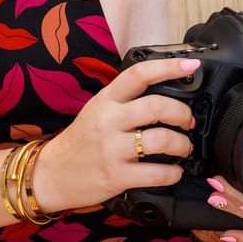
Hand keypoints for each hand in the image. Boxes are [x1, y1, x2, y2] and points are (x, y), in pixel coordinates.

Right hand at [33, 57, 198, 213]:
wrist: (52, 174)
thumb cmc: (80, 142)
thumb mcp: (97, 110)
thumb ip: (125, 101)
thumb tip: (165, 95)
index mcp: (105, 100)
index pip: (139, 74)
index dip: (168, 67)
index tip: (190, 65)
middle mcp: (108, 121)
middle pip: (157, 106)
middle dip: (182, 113)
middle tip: (187, 121)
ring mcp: (112, 149)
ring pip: (162, 140)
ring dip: (183, 144)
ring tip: (183, 147)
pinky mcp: (117, 176)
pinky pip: (158, 173)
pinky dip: (174, 173)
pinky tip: (173, 171)